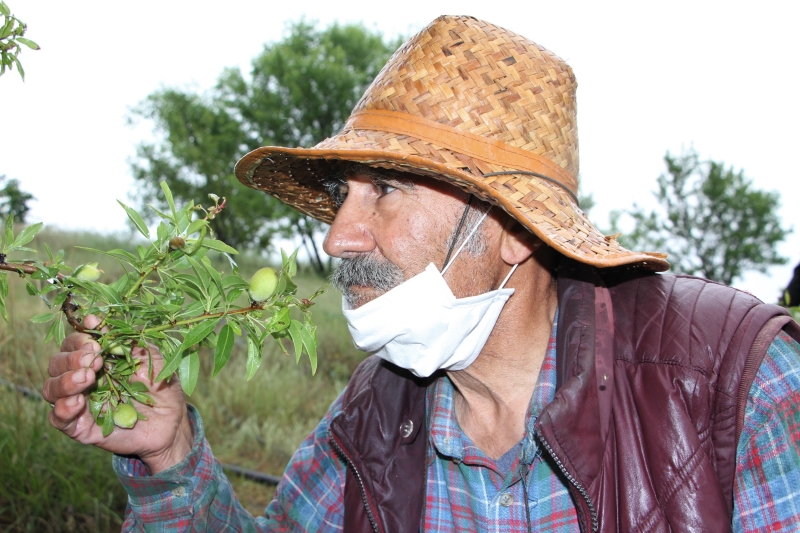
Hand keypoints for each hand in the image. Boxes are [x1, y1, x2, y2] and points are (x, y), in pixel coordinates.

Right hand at [42, 315, 192, 473]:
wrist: (172, 422)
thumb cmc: (162, 386)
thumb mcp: (149, 357)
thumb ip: (122, 339)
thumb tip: (92, 319)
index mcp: (97, 358)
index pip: (72, 344)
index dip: (78, 342)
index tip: (96, 346)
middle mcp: (83, 378)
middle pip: (57, 364)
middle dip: (71, 360)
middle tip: (94, 361)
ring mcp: (79, 403)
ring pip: (51, 389)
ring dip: (64, 381)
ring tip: (87, 379)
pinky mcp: (80, 427)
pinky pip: (58, 419)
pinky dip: (62, 409)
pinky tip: (77, 403)